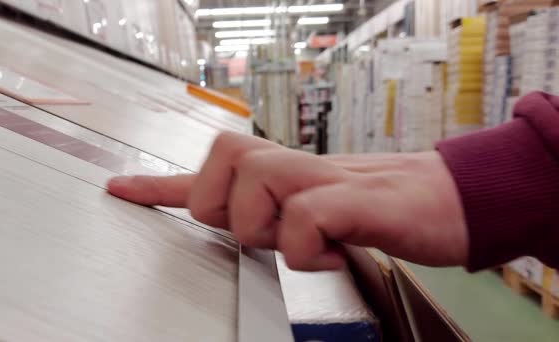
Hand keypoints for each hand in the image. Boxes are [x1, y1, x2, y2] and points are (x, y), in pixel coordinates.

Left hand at [107, 132, 468, 270]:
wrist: (443, 201)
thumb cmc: (374, 210)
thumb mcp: (312, 212)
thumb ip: (272, 213)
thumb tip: (230, 222)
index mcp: (278, 176)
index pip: (206, 173)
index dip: (158, 185)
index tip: (121, 189)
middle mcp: (291, 167)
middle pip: (219, 164)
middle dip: (233, 210)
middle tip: (275, 229)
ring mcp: (320, 178)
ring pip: (252, 183)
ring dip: (273, 227)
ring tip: (312, 240)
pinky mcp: (351, 198)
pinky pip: (301, 219)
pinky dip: (309, 247)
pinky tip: (335, 248)